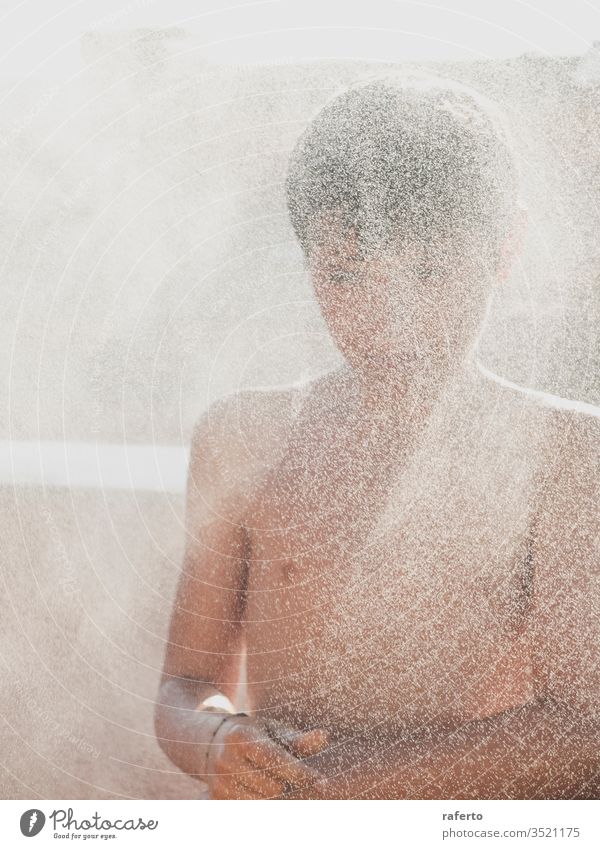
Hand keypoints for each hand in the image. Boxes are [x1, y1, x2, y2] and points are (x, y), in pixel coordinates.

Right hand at [206, 714, 327, 798]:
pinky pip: (250, 809)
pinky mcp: (216, 798)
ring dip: (276, 797)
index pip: (276, 759)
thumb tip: (324, 737)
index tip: (322, 782)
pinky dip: (262, 803)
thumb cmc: (256, 736)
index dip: (301, 772)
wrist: (214, 744)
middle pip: (272, 786)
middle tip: (292, 779)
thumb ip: (299, 739)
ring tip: (277, 783)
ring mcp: (219, 780)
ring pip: (263, 801)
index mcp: (242, 735)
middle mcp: (227, 758)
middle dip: (288, 785)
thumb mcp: (275, 732)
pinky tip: (264, 791)